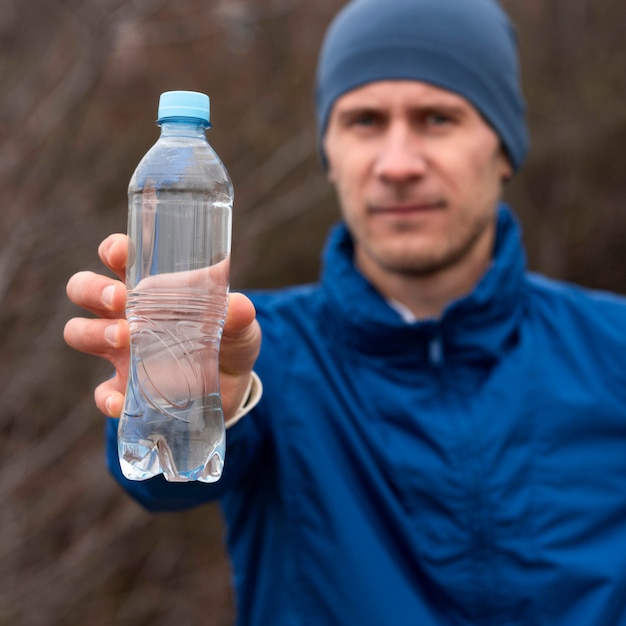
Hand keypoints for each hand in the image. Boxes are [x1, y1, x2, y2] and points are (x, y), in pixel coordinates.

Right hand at [64, 234, 260, 420]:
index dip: (113, 250)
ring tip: (123, 338)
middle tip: (120, 299)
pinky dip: (105, 397)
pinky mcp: (128, 389)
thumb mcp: (239, 326)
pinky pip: (102, 393)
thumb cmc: (230, 341)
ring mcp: (123, 352)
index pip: (120, 258)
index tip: (120, 253)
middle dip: (92, 289)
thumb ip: (239, 315)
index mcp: (151, 288)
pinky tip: (119, 400)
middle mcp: (128, 315)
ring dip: (93, 333)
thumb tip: (239, 306)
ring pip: (80, 332)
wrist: (234, 387)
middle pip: (84, 290)